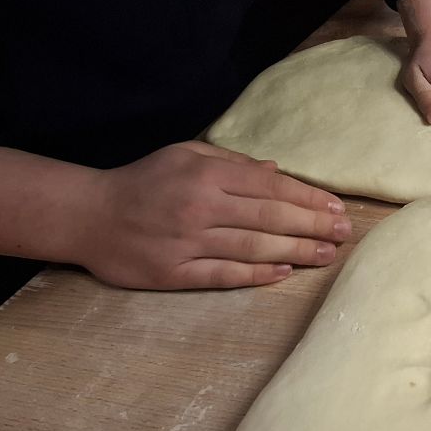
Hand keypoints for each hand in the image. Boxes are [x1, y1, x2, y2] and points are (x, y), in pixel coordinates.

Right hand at [81, 142, 349, 289]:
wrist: (87, 215)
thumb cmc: (142, 180)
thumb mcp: (185, 155)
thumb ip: (231, 162)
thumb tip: (277, 171)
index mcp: (206, 175)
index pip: (270, 186)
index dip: (307, 197)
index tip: (335, 206)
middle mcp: (201, 207)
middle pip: (270, 217)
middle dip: (312, 225)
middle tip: (343, 232)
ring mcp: (188, 243)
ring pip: (254, 248)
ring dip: (296, 251)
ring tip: (327, 254)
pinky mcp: (174, 273)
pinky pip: (224, 276)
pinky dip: (257, 276)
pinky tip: (285, 273)